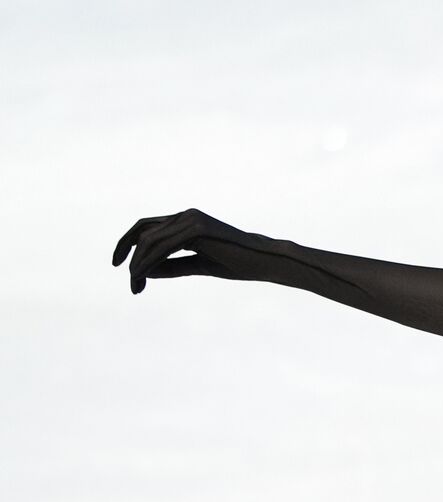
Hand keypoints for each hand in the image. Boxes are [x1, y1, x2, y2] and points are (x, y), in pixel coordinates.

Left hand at [112, 208, 262, 293]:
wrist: (263, 261)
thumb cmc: (237, 264)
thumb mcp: (198, 265)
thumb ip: (172, 265)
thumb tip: (144, 271)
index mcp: (187, 220)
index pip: (148, 227)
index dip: (128, 244)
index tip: (120, 266)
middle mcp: (186, 215)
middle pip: (143, 232)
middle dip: (129, 256)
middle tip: (130, 283)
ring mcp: (191, 219)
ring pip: (149, 241)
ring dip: (138, 265)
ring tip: (136, 286)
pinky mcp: (196, 229)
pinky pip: (162, 247)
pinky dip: (148, 263)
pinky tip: (142, 278)